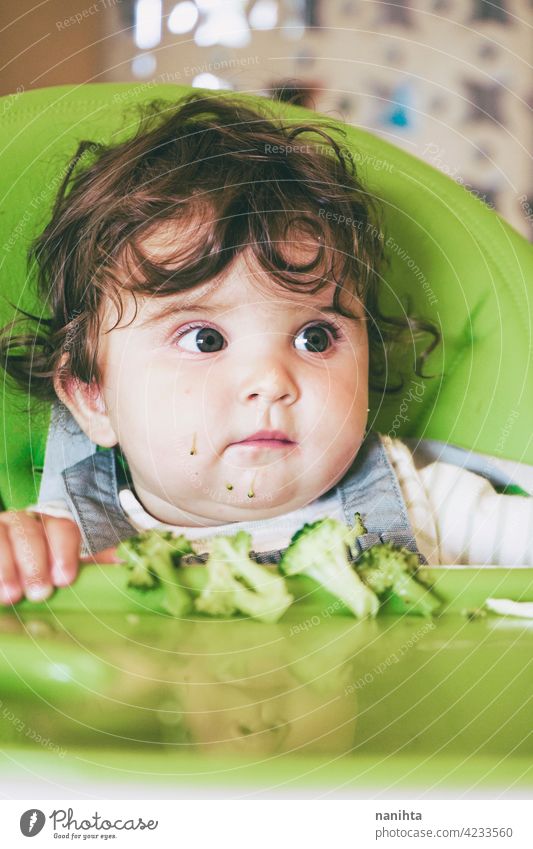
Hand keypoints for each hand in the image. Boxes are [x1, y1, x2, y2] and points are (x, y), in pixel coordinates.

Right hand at [0, 510, 117, 604]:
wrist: (15, 579)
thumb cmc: (45, 574)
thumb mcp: (67, 566)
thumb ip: (90, 559)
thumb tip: (120, 558)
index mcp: (51, 523)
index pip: (61, 527)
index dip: (64, 550)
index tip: (64, 579)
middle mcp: (23, 521)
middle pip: (29, 531)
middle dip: (35, 563)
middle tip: (40, 593)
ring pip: (1, 536)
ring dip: (6, 567)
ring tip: (12, 596)